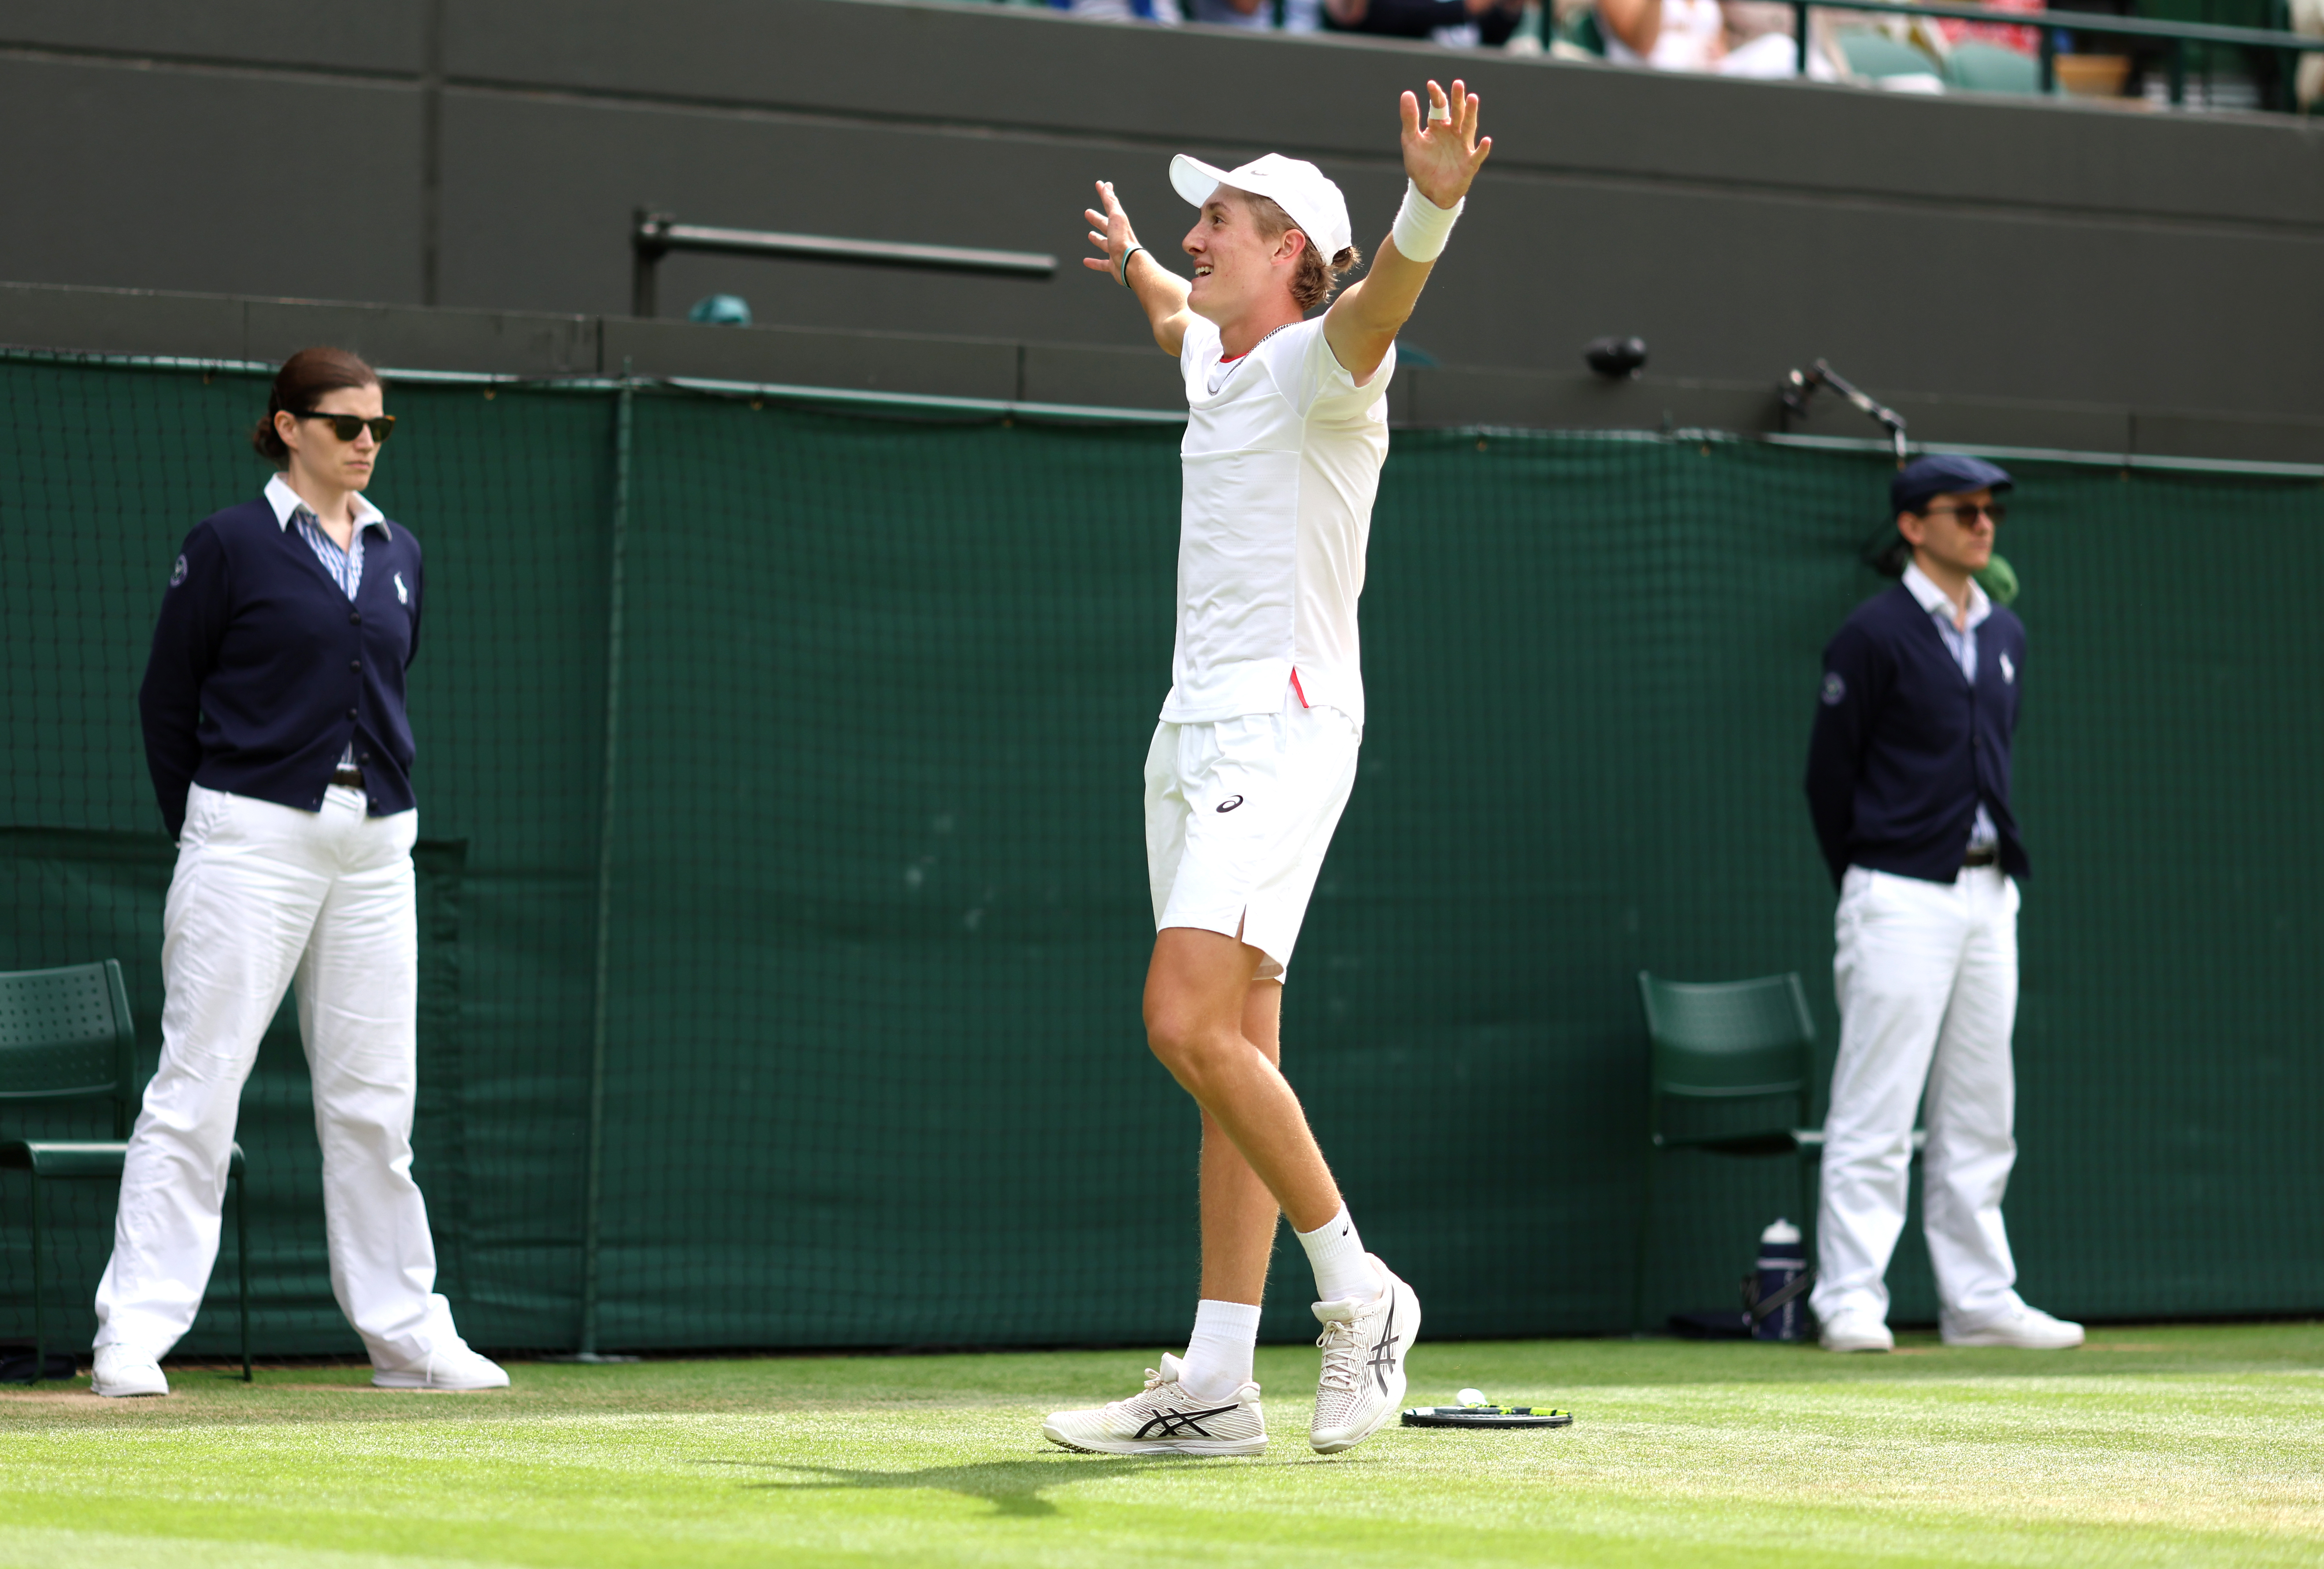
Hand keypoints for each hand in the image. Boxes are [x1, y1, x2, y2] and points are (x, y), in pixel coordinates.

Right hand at [1082, 180, 1141, 281]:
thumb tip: (1107, 185)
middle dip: (1097, 218)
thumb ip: (1111, 202)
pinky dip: (1094, 262)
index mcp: (1119, 224)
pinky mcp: (1113, 265)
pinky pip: (1102, 263)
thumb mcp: (1116, 217)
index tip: (1100, 184)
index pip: (1110, 205)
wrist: (1130, 264)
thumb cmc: (1122, 241)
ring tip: (1090, 234)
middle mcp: (1118, 236)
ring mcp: (1115, 251)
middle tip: (1088, 213)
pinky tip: (1086, 261)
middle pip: (1106, 225)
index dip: (1105, 194)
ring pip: (1105, 243)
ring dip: (1097, 238)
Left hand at [1399, 80, 1490, 209]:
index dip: (1436, 95)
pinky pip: (1477, 155)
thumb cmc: (1421, 166)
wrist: (1429, 192)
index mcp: (1439, 126)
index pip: (1439, 106)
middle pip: (1457, 112)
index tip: (1430, 85)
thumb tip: (1407, 93)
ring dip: (1471, 113)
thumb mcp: (1411, 141)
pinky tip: (1486, 141)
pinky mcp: (1469, 163)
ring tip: (1472, 98)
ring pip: (1469, 127)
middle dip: (1457, 99)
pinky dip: (1482, 149)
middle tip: (1458, 83)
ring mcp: (1463, 146)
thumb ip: (1410, 119)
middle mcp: (1453, 132)